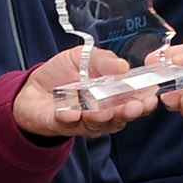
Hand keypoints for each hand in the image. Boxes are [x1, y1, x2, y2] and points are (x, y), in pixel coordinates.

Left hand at [12, 48, 163, 139]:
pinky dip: (71, 118)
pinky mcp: (62, 125)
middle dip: (128, 112)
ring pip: (97, 124)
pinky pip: (69, 124)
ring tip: (103, 111)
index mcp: (113, 96)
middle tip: (134, 107)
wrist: (32, 88)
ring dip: (101, 117)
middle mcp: (102, 112)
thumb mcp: (83, 57)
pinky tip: (72, 113)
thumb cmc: (62, 73)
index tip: (150, 97)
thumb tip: (123, 66)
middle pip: (119, 117)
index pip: (133, 101)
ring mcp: (83, 121)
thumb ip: (103, 60)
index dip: (143, 101)